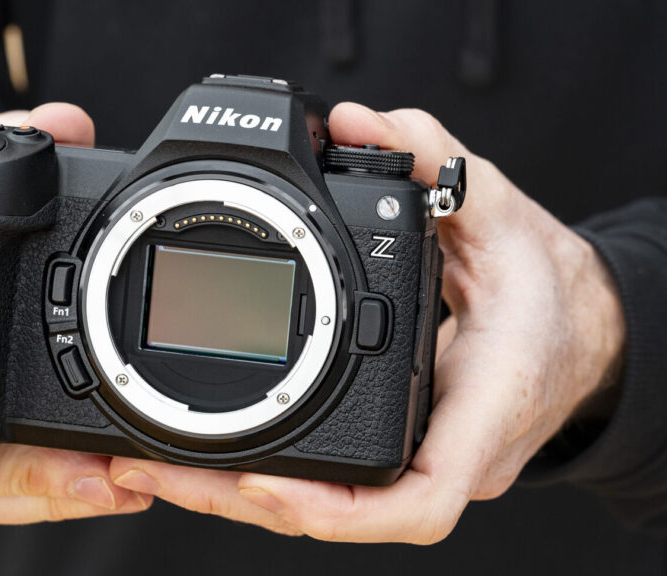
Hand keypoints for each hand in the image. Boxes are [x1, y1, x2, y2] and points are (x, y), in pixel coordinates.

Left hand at [109, 103, 625, 542]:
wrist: (581, 327)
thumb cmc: (552, 289)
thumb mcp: (503, 216)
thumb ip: (440, 162)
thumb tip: (361, 122)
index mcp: (480, 413)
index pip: (414, 500)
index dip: (332, 508)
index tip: (261, 482)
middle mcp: (443, 451)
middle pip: (341, 513)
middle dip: (248, 502)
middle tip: (165, 475)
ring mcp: (417, 455)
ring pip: (327, 506)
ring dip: (245, 497)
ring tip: (166, 470)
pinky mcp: (395, 445)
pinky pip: (330, 475)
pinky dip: (272, 472)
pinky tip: (218, 454)